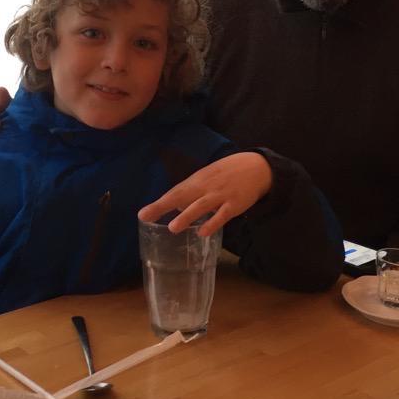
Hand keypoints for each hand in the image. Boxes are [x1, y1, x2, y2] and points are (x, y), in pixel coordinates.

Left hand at [138, 152, 272, 235]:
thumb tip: (175, 206)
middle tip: (146, 216)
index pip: (174, 193)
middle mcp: (205, 187)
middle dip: (163, 206)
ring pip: (201, 206)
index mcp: (197, 181)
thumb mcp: (207, 178)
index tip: (142, 215)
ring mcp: (220, 195)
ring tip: (172, 228)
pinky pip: (222, 215)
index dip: (158, 204)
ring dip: (186, 216)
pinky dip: (212, 223)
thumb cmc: (226, 174)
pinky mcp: (234, 204)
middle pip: (181, 196)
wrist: (256, 166)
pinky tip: (202, 232)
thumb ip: (191, 193)